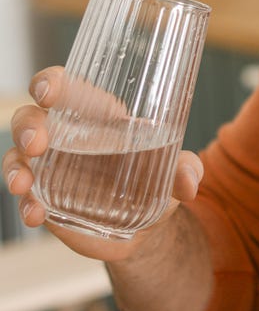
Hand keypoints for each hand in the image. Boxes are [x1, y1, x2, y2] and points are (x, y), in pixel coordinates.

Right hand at [2, 67, 203, 261]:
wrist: (148, 227)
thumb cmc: (158, 181)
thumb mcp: (175, 172)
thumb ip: (186, 169)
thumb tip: (190, 181)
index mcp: (98, 116)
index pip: (67, 87)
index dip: (52, 82)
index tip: (49, 91)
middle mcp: (67, 136)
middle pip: (32, 117)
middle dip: (28, 126)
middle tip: (37, 144)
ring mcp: (51, 167)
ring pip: (17, 155)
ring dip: (15, 167)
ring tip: (24, 185)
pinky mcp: (46, 198)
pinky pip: (25, 196)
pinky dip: (25, 204)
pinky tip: (35, 215)